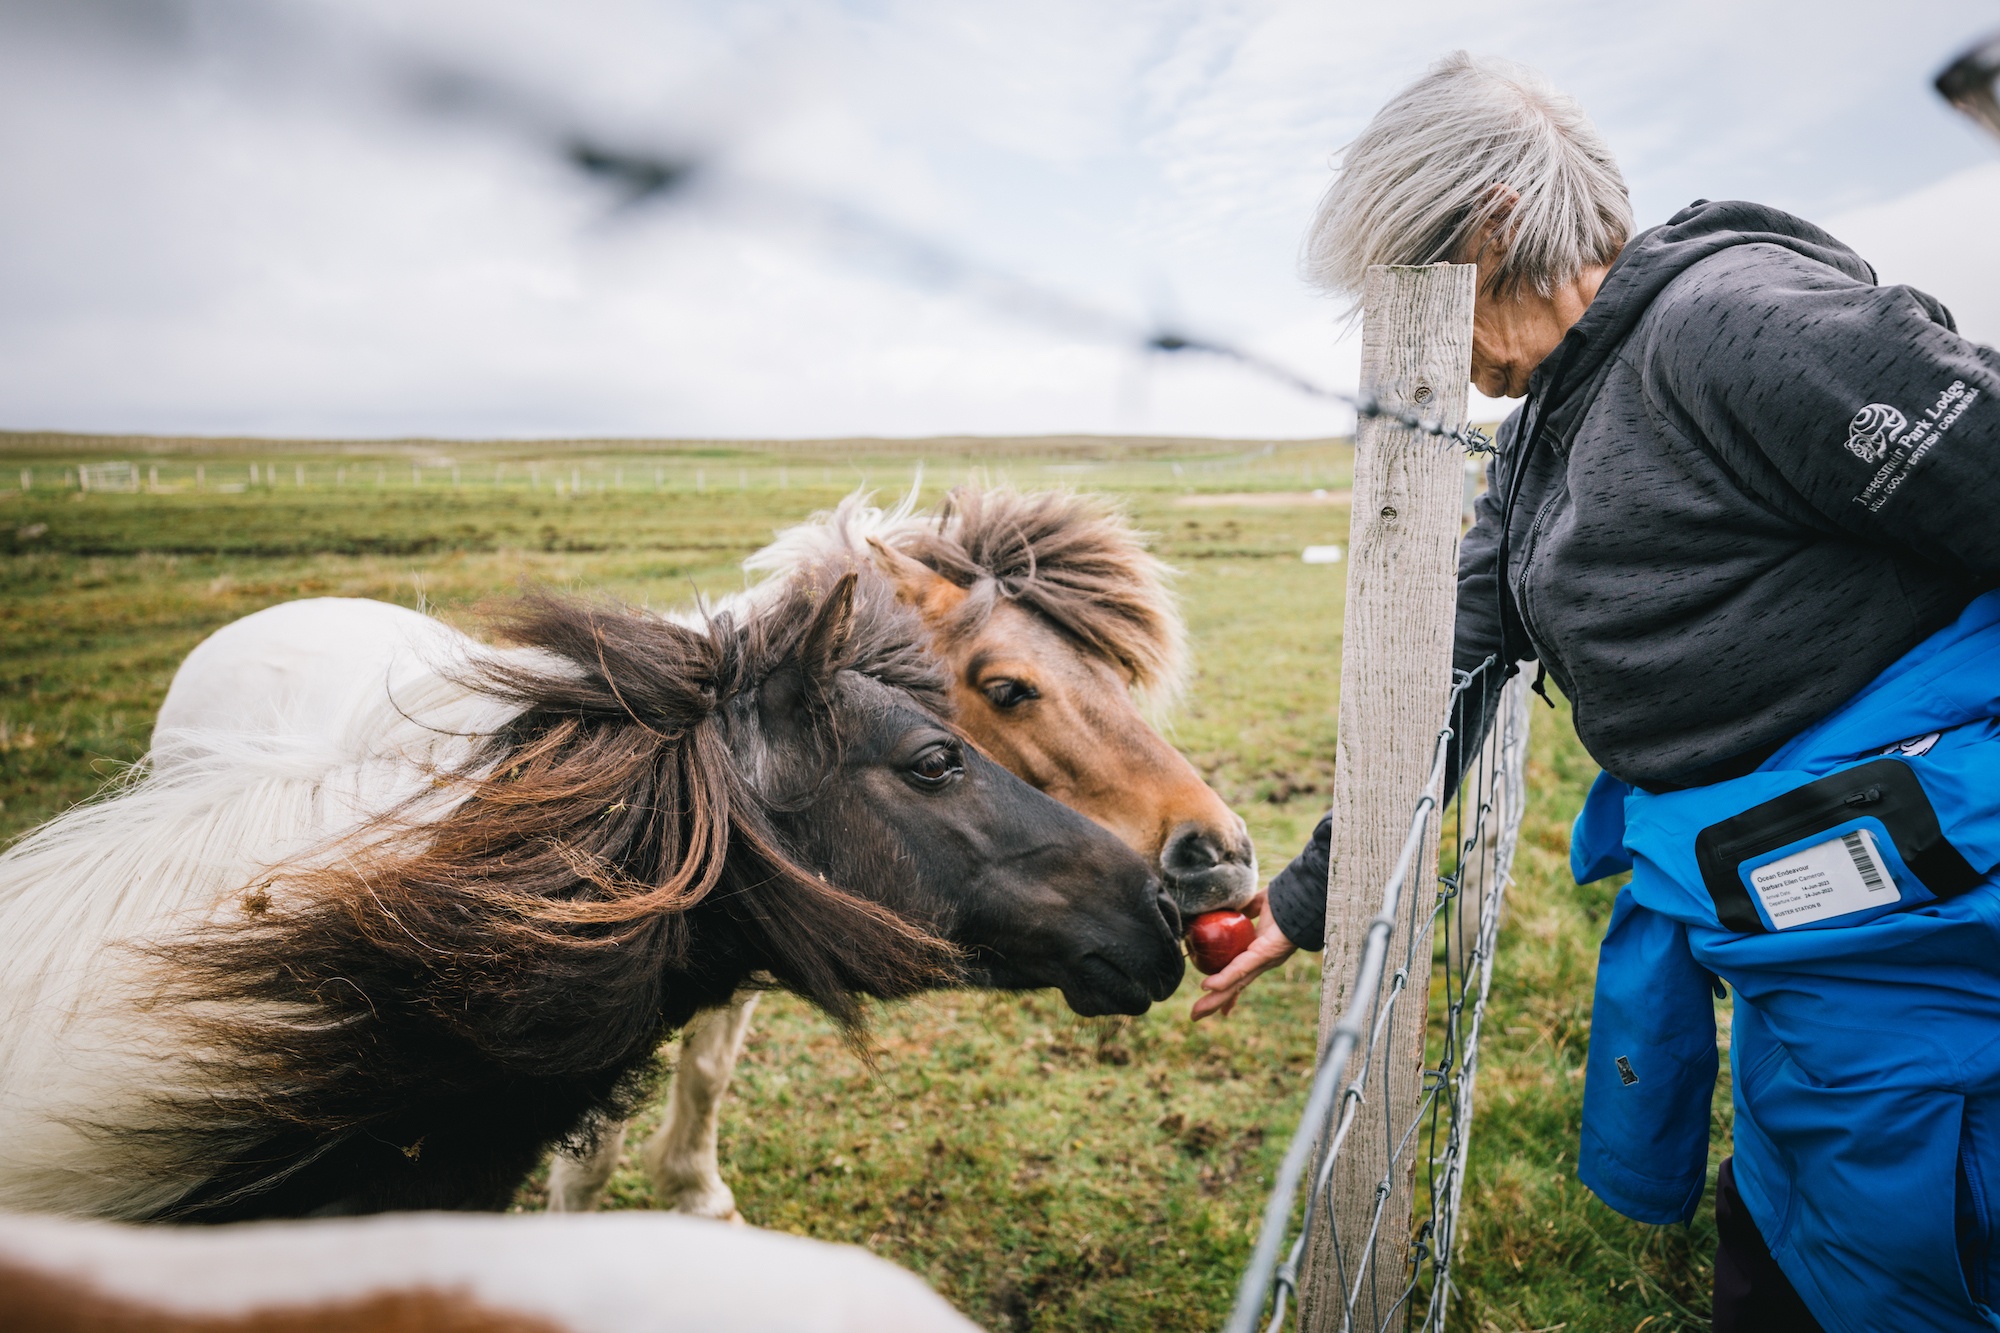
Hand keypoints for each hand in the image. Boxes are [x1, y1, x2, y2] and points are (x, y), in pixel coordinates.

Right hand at [1190, 893, 1296, 1020]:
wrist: (1304, 893)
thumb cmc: (1286, 898)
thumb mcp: (1258, 904)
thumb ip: (1243, 908)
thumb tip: (1225, 908)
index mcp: (1260, 951)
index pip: (1240, 975)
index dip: (1228, 989)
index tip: (1220, 1007)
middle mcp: (1262, 961)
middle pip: (1234, 986)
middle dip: (1215, 1001)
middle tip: (1195, 1016)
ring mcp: (1264, 960)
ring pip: (1235, 983)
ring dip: (1216, 998)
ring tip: (1198, 1013)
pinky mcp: (1265, 953)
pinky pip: (1241, 968)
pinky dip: (1225, 978)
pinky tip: (1209, 986)